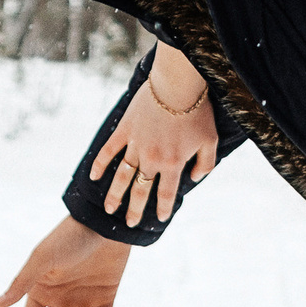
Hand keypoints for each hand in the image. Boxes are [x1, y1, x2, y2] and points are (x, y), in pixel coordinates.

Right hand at [89, 43, 219, 225]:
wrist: (177, 83)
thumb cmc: (198, 111)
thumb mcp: (211, 140)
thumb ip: (205, 164)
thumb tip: (194, 179)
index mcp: (173, 163)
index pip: (167, 194)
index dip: (163, 208)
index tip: (160, 219)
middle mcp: (152, 159)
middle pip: (141, 190)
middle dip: (135, 209)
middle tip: (130, 223)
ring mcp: (136, 145)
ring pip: (122, 176)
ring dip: (115, 194)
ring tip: (110, 209)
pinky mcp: (125, 130)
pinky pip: (109, 150)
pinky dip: (100, 164)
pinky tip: (94, 176)